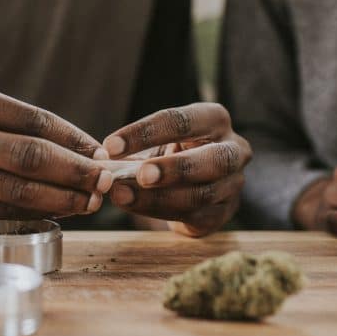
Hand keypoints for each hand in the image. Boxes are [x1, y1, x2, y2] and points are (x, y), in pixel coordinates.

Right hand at [0, 83, 110, 229]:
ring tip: (90, 202)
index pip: (33, 119)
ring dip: (63, 198)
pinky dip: (33, 213)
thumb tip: (81, 151)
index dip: (74, 138)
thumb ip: (11, 125)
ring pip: (18, 189)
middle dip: (77, 171)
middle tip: (108, 181)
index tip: (101, 153)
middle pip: (30, 155)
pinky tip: (55, 213)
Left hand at [98, 103, 249, 236]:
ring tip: (123, 195)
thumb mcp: (157, 142)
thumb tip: (102, 164)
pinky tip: (134, 206)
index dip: (145, 133)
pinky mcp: (223, 213)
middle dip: (173, 168)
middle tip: (139, 175)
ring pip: (202, 193)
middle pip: (212, 158)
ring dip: (159, 196)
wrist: (194, 182)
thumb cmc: (171, 152)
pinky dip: (160, 211)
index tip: (110, 146)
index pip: (182, 121)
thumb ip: (134, 150)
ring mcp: (233, 184)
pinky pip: (195, 216)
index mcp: (214, 119)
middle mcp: (234, 149)